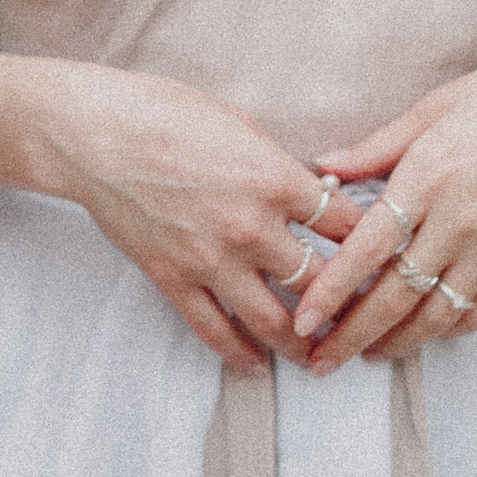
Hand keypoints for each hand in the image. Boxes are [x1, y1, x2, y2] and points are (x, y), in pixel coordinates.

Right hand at [33, 62, 363, 374]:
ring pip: (275, 322)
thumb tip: (306, 183)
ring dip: (302, 345)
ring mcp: (213, 261)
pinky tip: (255, 365)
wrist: (94, 135)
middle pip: (321, 281)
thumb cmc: (164, 112)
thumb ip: (276, 161)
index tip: (381, 256)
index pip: (345, 223)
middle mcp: (253, 227)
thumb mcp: (238, 122)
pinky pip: (215, 331)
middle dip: (346, 302)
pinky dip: (239, 354)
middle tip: (362, 318)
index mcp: (276, 179)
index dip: (370, 241)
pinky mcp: (175, 280)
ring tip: (319, 357)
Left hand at [295, 43, 476, 370]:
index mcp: (429, 176)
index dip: (330, 290)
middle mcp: (460, 220)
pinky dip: (449, 329)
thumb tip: (322, 167)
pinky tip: (426, 332)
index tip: (301, 319)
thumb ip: (378, 145)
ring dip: (397, 343)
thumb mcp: (437, 105)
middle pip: (395, 296)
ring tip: (367, 354)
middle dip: (352, 335)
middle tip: (319, 361)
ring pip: (436, 315)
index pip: (367, 249)